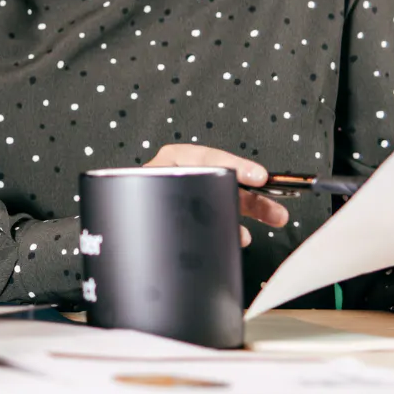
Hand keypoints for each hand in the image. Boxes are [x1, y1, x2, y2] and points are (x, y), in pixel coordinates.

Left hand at [144, 144, 288, 246]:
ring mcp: (195, 193)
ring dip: (255, 208)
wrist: (116, 231)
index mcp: (171, 161)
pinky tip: (244, 235)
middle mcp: (186, 173)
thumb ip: (170, 192)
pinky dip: (235, 226)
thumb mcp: (148, 188)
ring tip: (277, 218)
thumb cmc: (130, 203)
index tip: (258, 176)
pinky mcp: (198, 211)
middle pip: (227, 178)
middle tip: (277, 199)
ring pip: (230, 197)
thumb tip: (192, 199)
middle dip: (255, 191)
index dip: (235, 166)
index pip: (208, 157)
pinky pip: (222, 216)